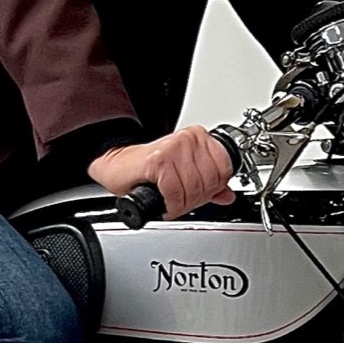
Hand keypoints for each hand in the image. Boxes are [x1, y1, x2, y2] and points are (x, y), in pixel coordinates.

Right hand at [89, 126, 235, 220]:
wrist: (117, 165)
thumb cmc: (147, 170)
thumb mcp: (185, 176)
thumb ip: (210, 184)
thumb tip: (226, 195)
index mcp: (199, 138)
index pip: (225, 170)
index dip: (213, 190)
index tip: (198, 194)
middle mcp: (188, 140)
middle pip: (209, 182)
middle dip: (195, 199)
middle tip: (181, 200)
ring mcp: (174, 148)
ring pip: (193, 188)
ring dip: (180, 204)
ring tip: (171, 200)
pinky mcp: (158, 160)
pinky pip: (175, 192)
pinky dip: (170, 204)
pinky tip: (163, 200)